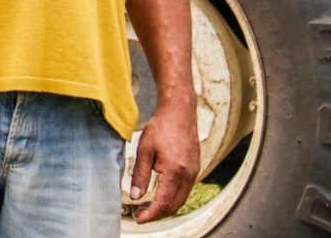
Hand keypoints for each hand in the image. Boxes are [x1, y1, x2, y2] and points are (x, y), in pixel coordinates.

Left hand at [129, 106, 198, 222]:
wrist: (179, 113)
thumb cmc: (161, 128)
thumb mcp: (144, 150)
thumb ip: (139, 175)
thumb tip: (135, 196)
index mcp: (175, 172)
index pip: (164, 203)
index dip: (151, 214)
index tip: (139, 218)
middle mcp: (188, 175)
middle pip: (174, 206)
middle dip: (157, 213)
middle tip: (140, 213)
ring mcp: (193, 173)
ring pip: (181, 199)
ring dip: (165, 206)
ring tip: (146, 205)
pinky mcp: (194, 169)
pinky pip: (185, 190)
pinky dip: (172, 197)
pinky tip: (159, 193)